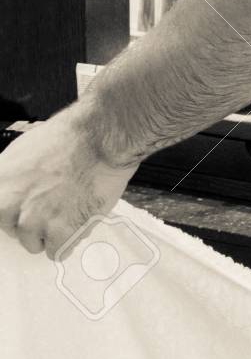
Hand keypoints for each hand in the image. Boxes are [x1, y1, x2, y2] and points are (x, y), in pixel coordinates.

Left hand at [0, 104, 138, 260]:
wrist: (102, 137)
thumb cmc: (70, 136)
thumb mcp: (24, 149)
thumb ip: (10, 179)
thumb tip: (10, 192)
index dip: (14, 211)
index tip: (24, 209)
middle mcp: (6, 207)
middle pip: (12, 230)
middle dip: (32, 220)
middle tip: (54, 200)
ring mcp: (31, 223)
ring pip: (35, 243)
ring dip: (52, 231)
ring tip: (71, 204)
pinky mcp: (58, 235)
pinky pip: (58, 251)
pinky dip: (70, 238)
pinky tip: (80, 213)